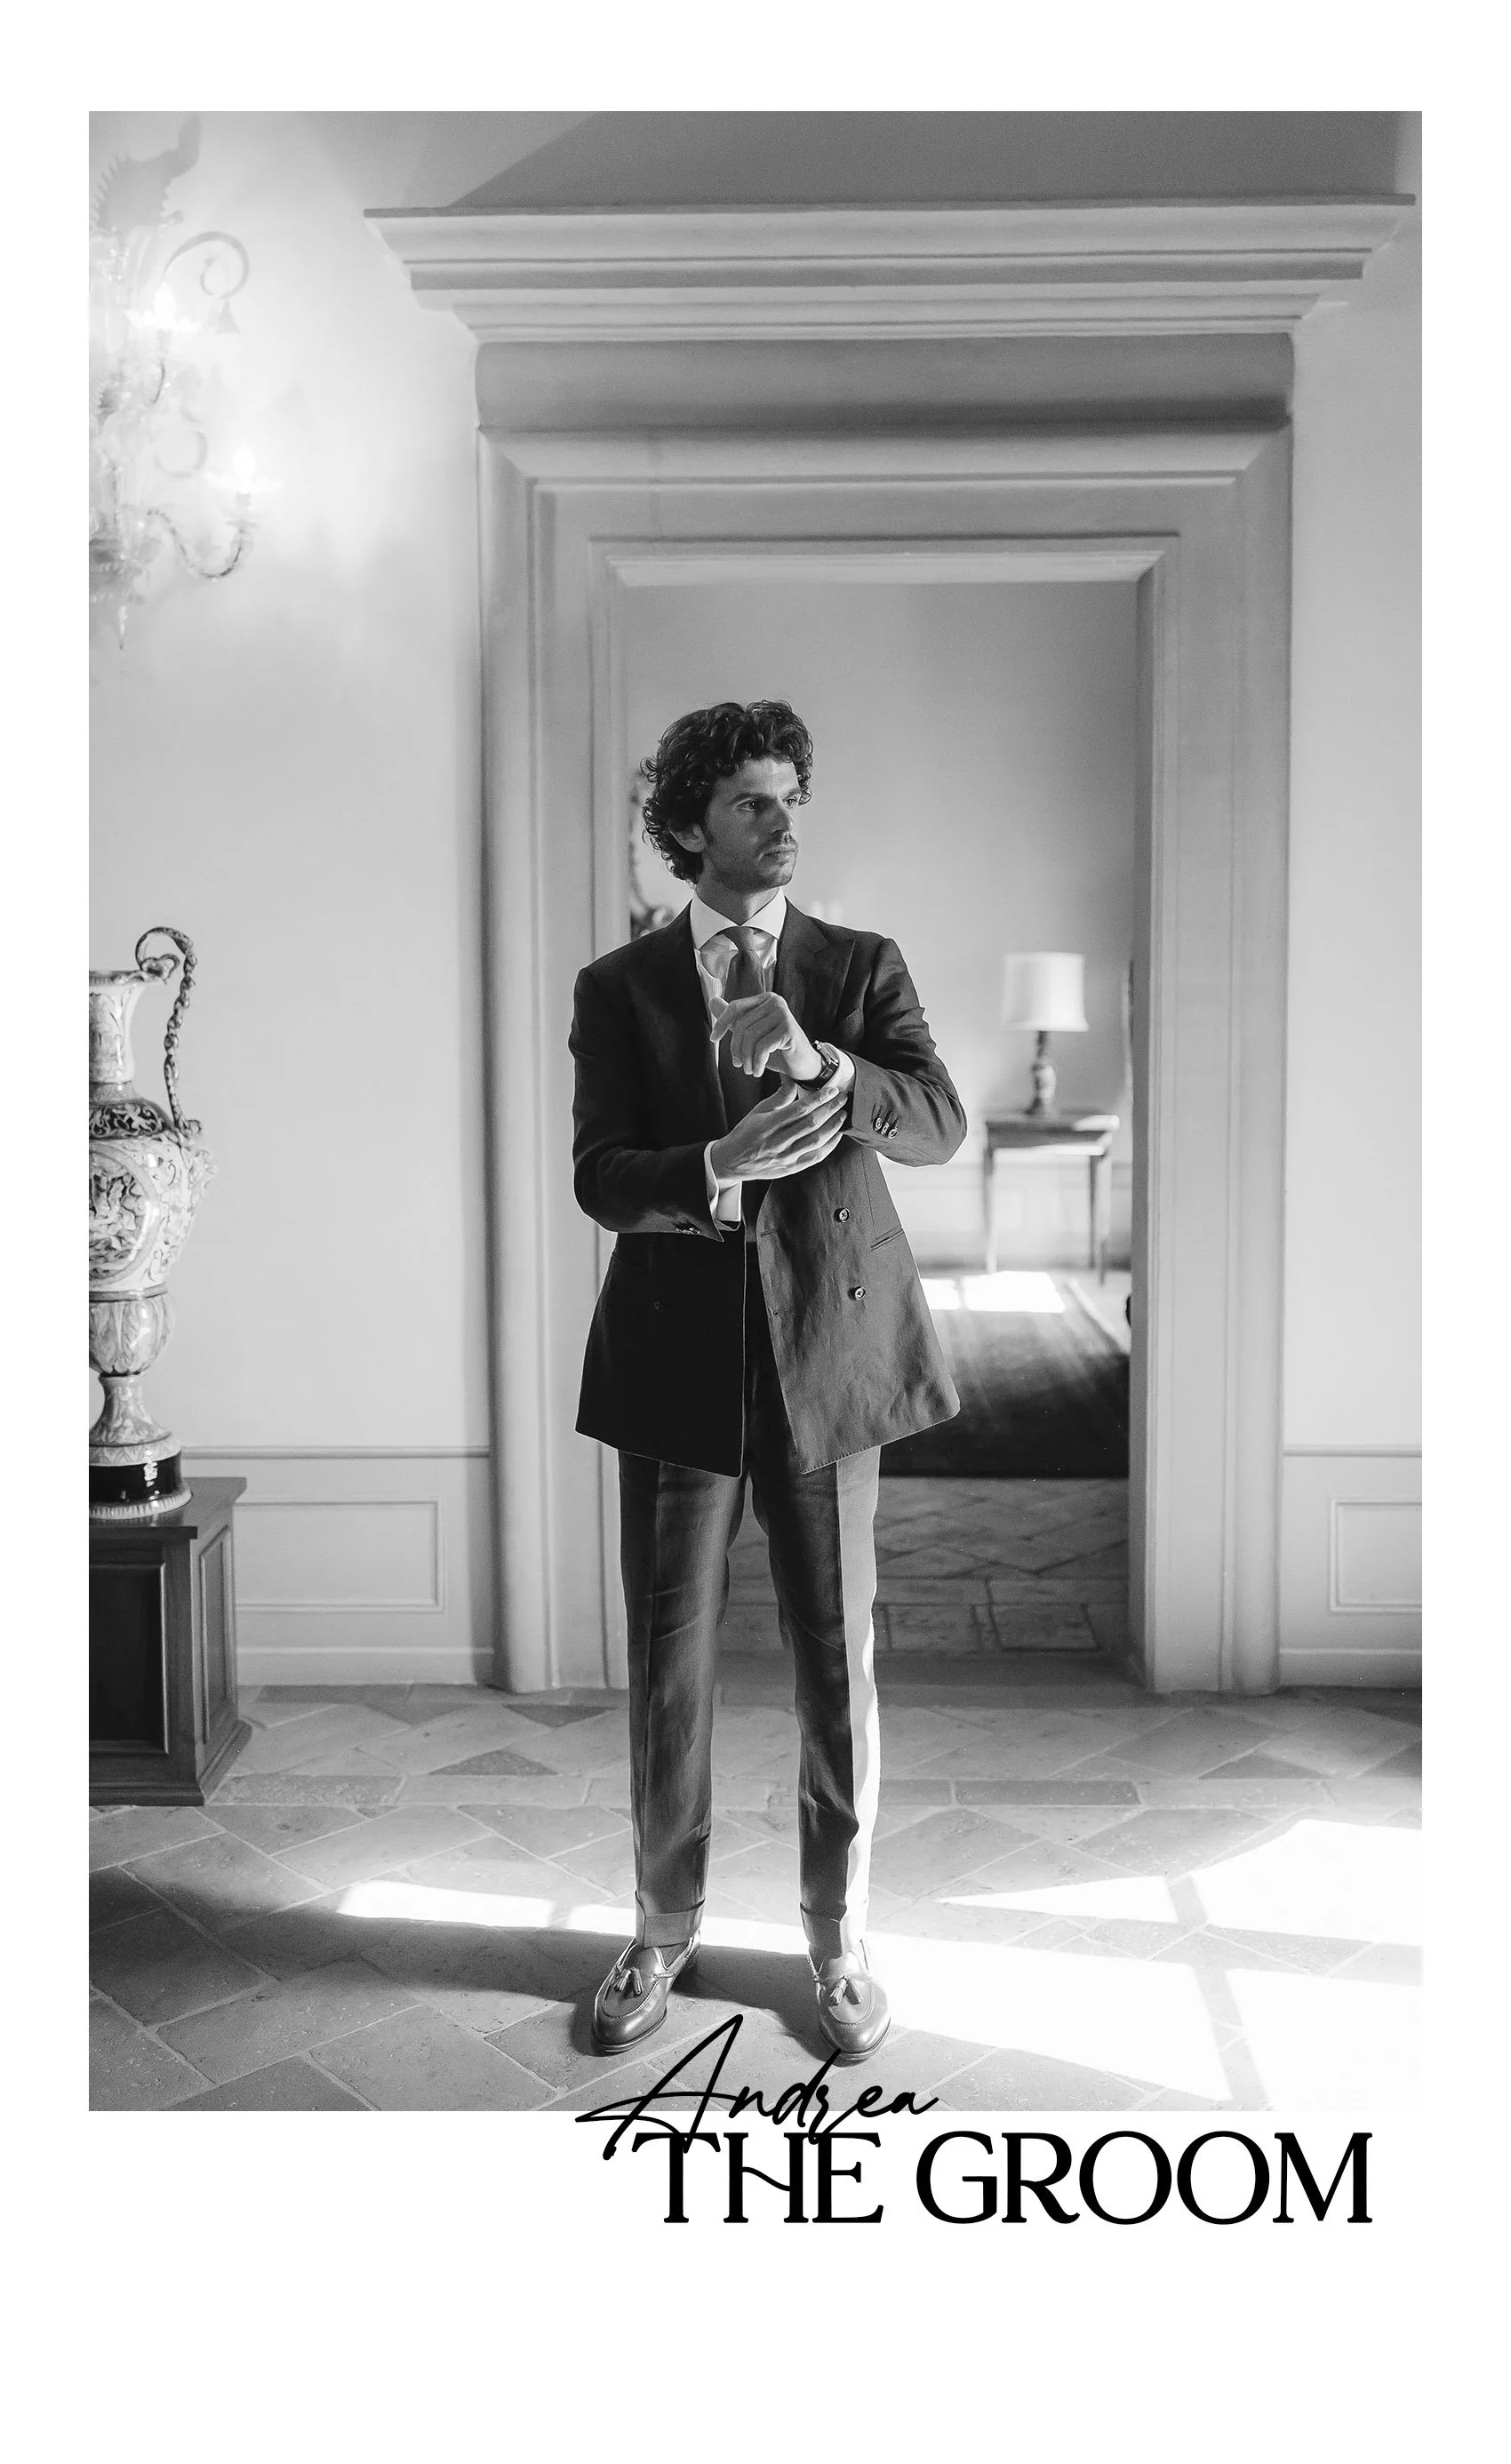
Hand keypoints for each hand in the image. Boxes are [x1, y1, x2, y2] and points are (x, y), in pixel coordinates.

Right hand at [709, 1078, 849, 1183]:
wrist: (732, 1161)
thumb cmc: (746, 1133)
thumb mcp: (758, 1111)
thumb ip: (779, 1097)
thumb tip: (794, 1079)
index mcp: (769, 1124)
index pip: (800, 1109)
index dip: (819, 1098)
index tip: (832, 1089)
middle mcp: (778, 1142)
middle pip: (812, 1124)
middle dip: (831, 1109)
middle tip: (843, 1098)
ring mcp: (786, 1157)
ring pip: (816, 1140)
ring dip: (833, 1126)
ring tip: (843, 1114)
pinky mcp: (791, 1168)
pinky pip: (815, 1157)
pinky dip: (829, 1145)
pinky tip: (837, 1135)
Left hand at [715, 992, 822, 1081]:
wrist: (803, 1065)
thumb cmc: (777, 1050)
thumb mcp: (752, 1034)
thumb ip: (734, 1019)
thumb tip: (712, 1001)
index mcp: (765, 999)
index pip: (736, 1007)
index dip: (721, 1023)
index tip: (713, 1039)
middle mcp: (775, 1002)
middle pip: (742, 1024)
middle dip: (736, 1048)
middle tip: (738, 1065)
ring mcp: (783, 1014)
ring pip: (751, 1036)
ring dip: (746, 1058)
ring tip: (749, 1070)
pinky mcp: (789, 1029)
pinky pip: (763, 1046)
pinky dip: (757, 1062)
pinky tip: (758, 1071)